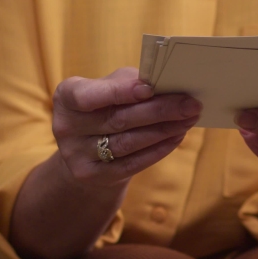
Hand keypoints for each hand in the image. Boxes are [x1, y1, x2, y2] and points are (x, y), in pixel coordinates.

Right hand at [52, 67, 201, 187]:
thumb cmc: (105, 108)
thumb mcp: (109, 87)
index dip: (121, 92)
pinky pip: (132, 163)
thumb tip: (167, 85)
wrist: (87, 150)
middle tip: (190, 104)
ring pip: (128, 142)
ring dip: (164, 130)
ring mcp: (77, 155)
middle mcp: (67, 127)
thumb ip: (130, 83)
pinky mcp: (93, 176)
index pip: (91, 95)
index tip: (151, 89)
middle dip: (159, 111)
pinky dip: (158, 149)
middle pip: (118, 119)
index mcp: (67, 96)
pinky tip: (177, 137)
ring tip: (189, 119)